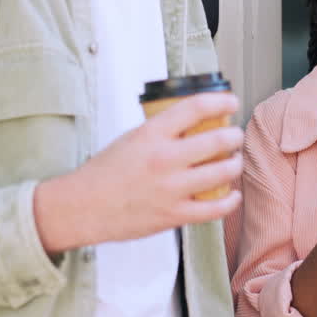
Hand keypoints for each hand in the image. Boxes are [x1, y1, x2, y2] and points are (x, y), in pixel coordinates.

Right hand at [33, 91, 243, 252]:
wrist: (82, 207)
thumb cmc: (104, 172)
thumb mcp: (131, 138)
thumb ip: (161, 131)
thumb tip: (192, 124)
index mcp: (151, 134)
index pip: (196, 107)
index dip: (222, 102)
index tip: (231, 103)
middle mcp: (164, 158)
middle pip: (218, 139)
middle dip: (234, 135)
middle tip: (234, 136)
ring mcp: (171, 188)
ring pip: (222, 171)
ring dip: (234, 164)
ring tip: (233, 162)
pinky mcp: (174, 215)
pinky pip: (215, 208)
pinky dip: (230, 200)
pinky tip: (232, 194)